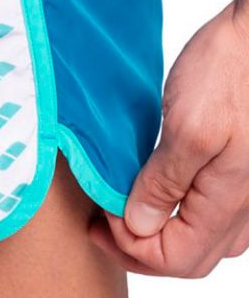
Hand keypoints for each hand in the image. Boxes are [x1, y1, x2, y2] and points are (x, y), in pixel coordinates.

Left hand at [90, 0, 248, 276]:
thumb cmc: (228, 73)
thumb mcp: (188, 127)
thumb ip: (165, 182)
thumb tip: (137, 225)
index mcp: (227, 203)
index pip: (176, 259)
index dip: (131, 247)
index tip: (99, 217)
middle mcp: (242, 209)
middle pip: (187, 256)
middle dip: (138, 248)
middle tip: (98, 223)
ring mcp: (242, 192)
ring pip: (197, 238)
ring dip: (154, 234)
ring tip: (116, 209)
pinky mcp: (236, 171)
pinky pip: (204, 213)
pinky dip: (172, 214)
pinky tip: (148, 193)